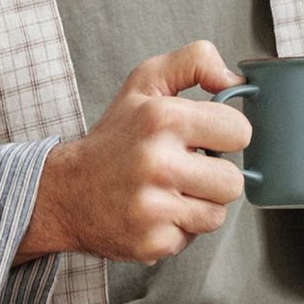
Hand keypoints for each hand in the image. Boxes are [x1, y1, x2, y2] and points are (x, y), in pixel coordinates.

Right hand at [15, 41, 253, 265]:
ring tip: (172, 190)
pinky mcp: (151, 242)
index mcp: (162, 119)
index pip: (239, 132)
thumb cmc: (114, 136)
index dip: (226, 135)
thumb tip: (236, 79)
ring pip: (218, 214)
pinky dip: (180, 227)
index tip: (205, 137)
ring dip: (201, 204)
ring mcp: (153, 207)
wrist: (64, 192)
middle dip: (216, 176)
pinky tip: (157, 212)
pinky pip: (193, 237)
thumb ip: (194, 61)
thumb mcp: (146, 81)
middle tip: (188, 169)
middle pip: (234, 181)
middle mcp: (158, 164)